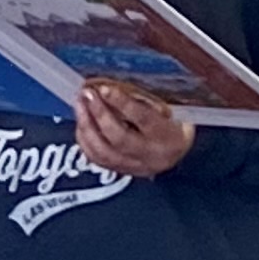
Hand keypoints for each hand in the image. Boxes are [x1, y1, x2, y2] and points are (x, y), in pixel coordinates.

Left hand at [72, 80, 191, 179]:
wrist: (179, 149)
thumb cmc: (174, 121)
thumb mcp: (168, 107)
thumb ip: (143, 100)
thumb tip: (111, 88)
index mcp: (169, 136)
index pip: (143, 119)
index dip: (122, 103)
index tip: (105, 89)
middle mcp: (152, 155)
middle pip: (119, 138)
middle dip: (99, 114)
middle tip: (87, 95)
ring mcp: (136, 166)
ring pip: (104, 152)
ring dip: (87, 126)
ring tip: (79, 105)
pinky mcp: (122, 171)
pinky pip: (97, 159)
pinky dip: (85, 140)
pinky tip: (81, 123)